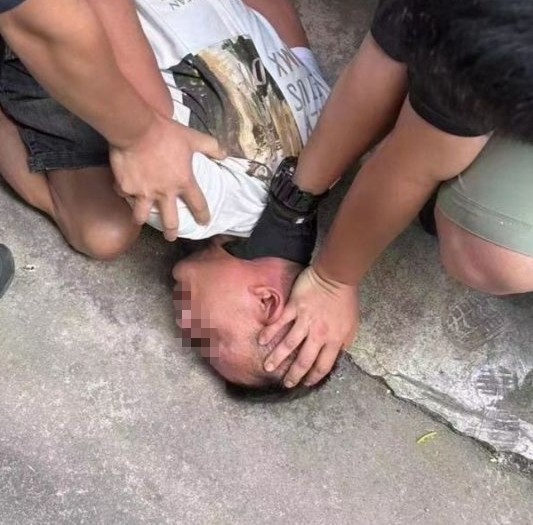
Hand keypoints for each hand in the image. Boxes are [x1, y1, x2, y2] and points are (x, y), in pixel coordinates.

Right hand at [110, 113, 225, 240]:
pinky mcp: (126, 187)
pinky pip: (124, 194)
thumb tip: (225, 154)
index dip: (203, 215)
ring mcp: (144, 193)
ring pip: (142, 216)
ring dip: (142, 218)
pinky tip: (123, 190)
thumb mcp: (193, 137)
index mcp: (183, 182)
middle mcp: (164, 193)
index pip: (198, 205)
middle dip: (171, 232)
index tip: (204, 222)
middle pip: (170, 221)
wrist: (136, 129)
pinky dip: (123, 192)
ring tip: (141, 219)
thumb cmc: (166, 133)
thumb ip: (211, 147)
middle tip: (171, 237)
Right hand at [259, 266, 358, 387]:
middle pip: (303, 360)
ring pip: (288, 344)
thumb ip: (344, 341)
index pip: (322, 365)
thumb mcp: (352, 325)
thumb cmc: (345, 299)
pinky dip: (269, 332)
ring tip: (267, 367)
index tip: (306, 383)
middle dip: (293, 374)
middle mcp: (318, 334)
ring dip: (276, 357)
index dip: (313, 377)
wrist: (336, 276)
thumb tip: (338, 354)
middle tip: (285, 383)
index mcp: (334, 339)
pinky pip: (280, 323)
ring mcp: (304, 321)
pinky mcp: (294, 308)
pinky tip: (261, 340)